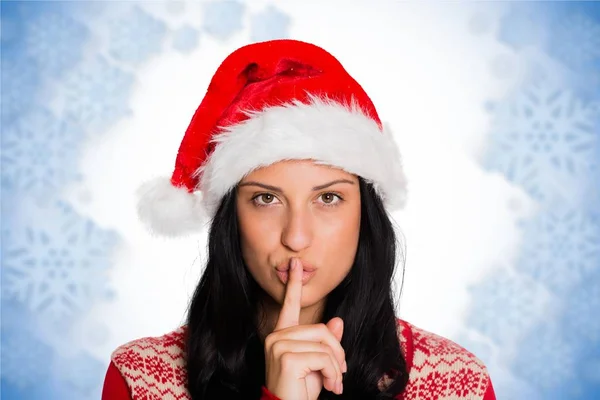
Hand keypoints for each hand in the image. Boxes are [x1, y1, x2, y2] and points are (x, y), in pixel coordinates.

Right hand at [264, 258, 346, 399]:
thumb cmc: (301, 392)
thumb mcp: (319, 365)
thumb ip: (326, 342)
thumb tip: (338, 321)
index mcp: (282, 335)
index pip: (289, 305)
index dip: (294, 284)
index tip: (295, 263)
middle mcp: (276, 337)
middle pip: (322, 330)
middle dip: (337, 354)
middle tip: (340, 377)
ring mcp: (278, 346)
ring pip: (325, 343)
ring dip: (336, 367)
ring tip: (335, 385)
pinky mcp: (286, 357)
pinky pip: (323, 357)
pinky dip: (333, 374)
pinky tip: (330, 388)